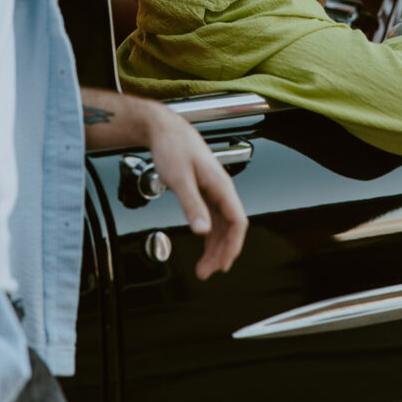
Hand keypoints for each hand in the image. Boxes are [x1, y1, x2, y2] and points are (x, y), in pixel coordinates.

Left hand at [144, 108, 248, 279]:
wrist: (164, 129)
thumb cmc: (173, 148)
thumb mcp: (179, 178)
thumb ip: (192, 204)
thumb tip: (202, 231)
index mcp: (221, 185)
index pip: (237, 221)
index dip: (233, 245)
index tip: (222, 264)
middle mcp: (221, 188)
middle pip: (231, 227)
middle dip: (222, 252)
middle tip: (206, 272)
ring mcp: (213, 189)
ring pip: (222, 224)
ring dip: (215, 246)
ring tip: (204, 266)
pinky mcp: (204, 189)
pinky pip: (213, 216)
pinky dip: (210, 233)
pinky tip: (204, 244)